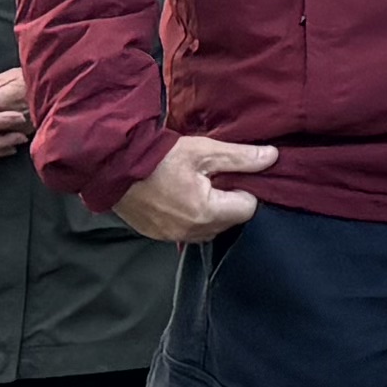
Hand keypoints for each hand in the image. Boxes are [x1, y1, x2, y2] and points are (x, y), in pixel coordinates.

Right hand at [119, 133, 280, 241]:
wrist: (114, 167)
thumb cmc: (159, 157)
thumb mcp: (204, 150)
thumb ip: (241, 157)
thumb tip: (272, 158)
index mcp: (206, 212)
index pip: (247, 208)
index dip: (245, 189)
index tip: (233, 174)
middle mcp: (191, 231)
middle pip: (229, 221)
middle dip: (228, 200)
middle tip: (214, 176)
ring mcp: (172, 236)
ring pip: (208, 228)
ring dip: (210, 210)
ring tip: (197, 185)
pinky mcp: (157, 235)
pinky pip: (186, 230)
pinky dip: (190, 216)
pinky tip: (180, 196)